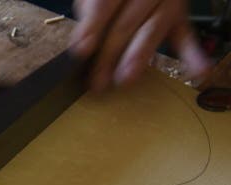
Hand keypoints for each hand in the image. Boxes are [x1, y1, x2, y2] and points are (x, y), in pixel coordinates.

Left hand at [71, 0, 210, 90]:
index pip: (104, 3)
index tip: (82, 49)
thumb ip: (89, 15)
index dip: (93, 25)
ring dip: (139, 56)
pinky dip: (194, 55)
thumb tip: (82, 45)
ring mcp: (166, 4)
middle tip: (98, 81)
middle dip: (110, 55)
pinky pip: (186, 36)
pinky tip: (199, 70)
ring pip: (152, 30)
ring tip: (126, 79)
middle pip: (127, 22)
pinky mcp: (179, 19)